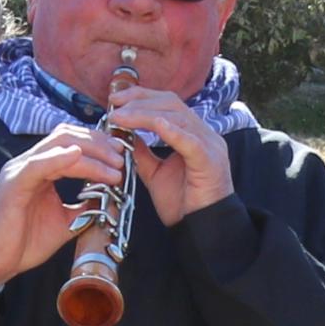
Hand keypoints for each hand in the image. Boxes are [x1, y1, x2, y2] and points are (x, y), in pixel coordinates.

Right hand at [0, 124, 127, 290]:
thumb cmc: (24, 241)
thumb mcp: (65, 221)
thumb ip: (84, 206)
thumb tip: (110, 199)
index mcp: (42, 168)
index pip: (73, 143)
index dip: (99, 145)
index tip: (122, 157)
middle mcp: (30, 163)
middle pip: (68, 136)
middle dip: (100, 144)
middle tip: (122, 158)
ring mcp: (20, 170)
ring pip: (58, 145)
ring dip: (90, 153)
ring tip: (113, 166)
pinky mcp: (13, 183)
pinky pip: (38, 165)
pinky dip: (58, 158)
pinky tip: (77, 156)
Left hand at [104, 88, 232, 223]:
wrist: (203, 229)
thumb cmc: (183, 204)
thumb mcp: (155, 173)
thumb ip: (143, 153)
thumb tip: (124, 135)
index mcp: (192, 135)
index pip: (167, 104)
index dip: (141, 97)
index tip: (115, 99)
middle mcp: (204, 135)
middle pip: (171, 104)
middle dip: (140, 100)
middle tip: (114, 103)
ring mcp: (210, 146)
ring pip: (177, 118)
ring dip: (145, 114)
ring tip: (121, 117)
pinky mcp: (210, 161)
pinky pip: (191, 142)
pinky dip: (172, 131)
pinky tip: (154, 123)